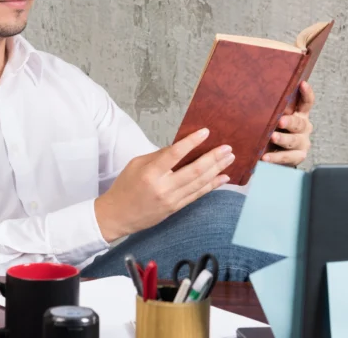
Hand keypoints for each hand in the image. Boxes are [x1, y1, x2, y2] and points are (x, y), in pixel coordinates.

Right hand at [94, 128, 234, 241]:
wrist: (118, 215)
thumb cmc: (125, 186)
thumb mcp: (136, 164)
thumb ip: (159, 155)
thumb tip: (181, 147)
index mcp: (150, 173)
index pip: (174, 154)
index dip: (192, 142)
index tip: (206, 132)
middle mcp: (163, 187)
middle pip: (194, 170)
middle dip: (213, 157)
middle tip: (227, 147)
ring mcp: (171, 200)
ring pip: (200, 183)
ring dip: (217, 169)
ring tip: (230, 158)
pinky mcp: (176, 208)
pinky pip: (198, 195)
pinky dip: (212, 185)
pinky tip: (223, 177)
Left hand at [262, 80, 314, 165]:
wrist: (277, 151)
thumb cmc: (273, 128)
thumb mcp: (273, 116)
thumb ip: (269, 108)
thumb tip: (249, 92)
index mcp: (300, 114)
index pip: (306, 103)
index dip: (306, 93)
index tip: (302, 84)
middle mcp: (304, 127)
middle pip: (299, 123)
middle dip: (290, 122)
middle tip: (280, 121)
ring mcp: (302, 143)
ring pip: (294, 140)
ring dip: (283, 139)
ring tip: (273, 137)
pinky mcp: (297, 156)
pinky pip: (287, 157)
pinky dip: (276, 158)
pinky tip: (265, 157)